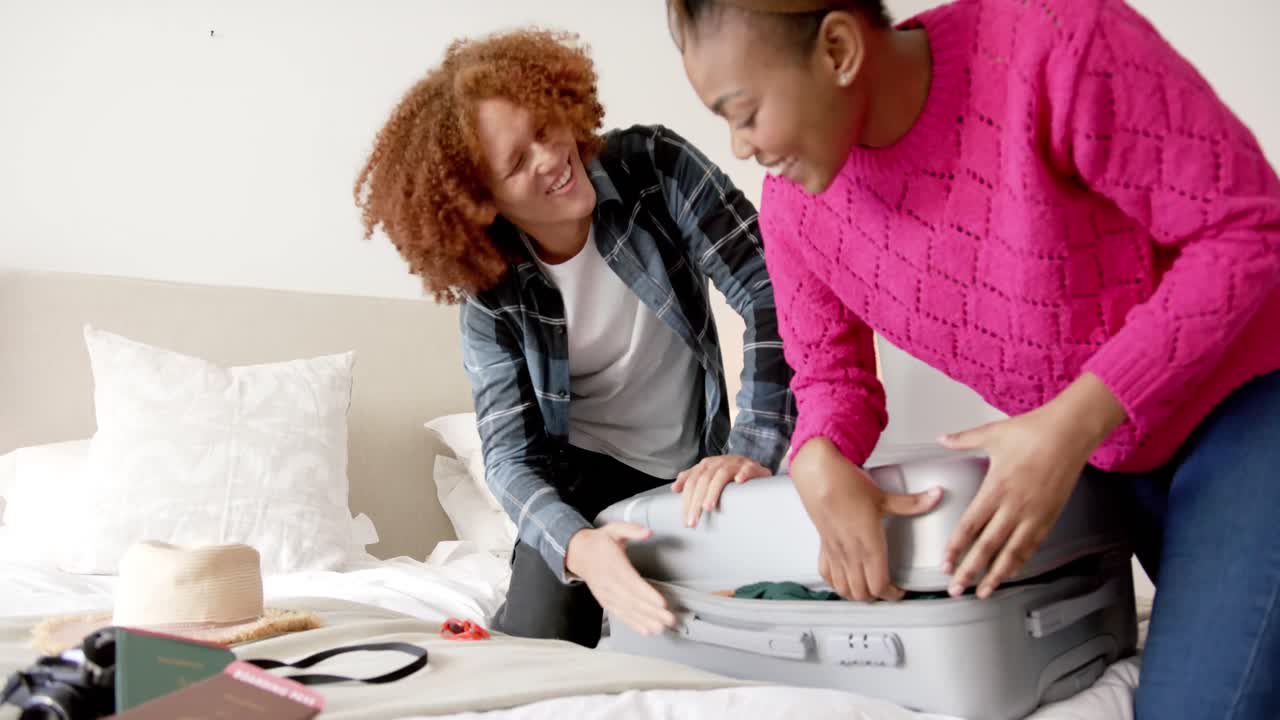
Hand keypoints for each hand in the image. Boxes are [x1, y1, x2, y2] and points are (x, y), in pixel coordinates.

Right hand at [565, 523, 675, 635]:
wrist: (578, 553)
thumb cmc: (600, 542)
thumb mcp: (614, 529)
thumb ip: (632, 529)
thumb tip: (648, 532)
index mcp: (613, 565)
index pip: (632, 582)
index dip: (648, 594)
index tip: (662, 603)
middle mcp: (609, 582)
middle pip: (632, 600)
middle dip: (652, 612)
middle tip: (670, 619)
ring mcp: (606, 594)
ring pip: (627, 610)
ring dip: (645, 621)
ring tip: (661, 628)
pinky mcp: (605, 601)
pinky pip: (620, 614)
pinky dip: (633, 623)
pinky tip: (646, 630)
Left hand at [673, 454, 770, 527]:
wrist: (754, 466)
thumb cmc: (729, 474)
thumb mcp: (709, 475)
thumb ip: (691, 479)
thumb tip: (674, 488)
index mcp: (707, 465)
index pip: (692, 482)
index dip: (686, 501)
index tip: (685, 520)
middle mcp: (719, 463)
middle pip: (703, 480)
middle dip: (696, 502)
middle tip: (693, 521)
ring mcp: (736, 463)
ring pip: (721, 475)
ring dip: (713, 491)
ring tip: (708, 508)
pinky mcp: (752, 466)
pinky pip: (748, 468)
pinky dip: (743, 474)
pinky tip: (739, 482)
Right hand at [791, 438, 942, 600]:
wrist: (818, 475)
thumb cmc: (847, 485)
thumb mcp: (884, 496)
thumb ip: (912, 502)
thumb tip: (936, 495)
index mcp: (869, 545)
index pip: (880, 585)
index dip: (892, 595)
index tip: (901, 591)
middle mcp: (851, 553)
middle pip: (862, 593)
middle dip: (877, 597)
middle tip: (888, 589)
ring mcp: (835, 551)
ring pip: (844, 588)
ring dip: (856, 593)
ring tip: (868, 588)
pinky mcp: (824, 545)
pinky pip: (826, 574)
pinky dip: (836, 583)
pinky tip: (844, 578)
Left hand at [939, 373, 1126, 598]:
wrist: (1071, 431)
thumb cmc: (1033, 431)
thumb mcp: (992, 433)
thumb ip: (964, 440)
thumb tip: (942, 439)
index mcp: (996, 488)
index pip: (970, 526)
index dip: (956, 548)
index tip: (944, 564)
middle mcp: (1014, 506)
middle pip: (988, 546)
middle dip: (970, 571)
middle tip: (956, 590)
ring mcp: (1034, 514)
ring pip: (1012, 553)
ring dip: (997, 575)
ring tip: (983, 592)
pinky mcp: (1051, 516)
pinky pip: (1033, 545)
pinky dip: (1020, 561)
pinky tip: (1010, 572)